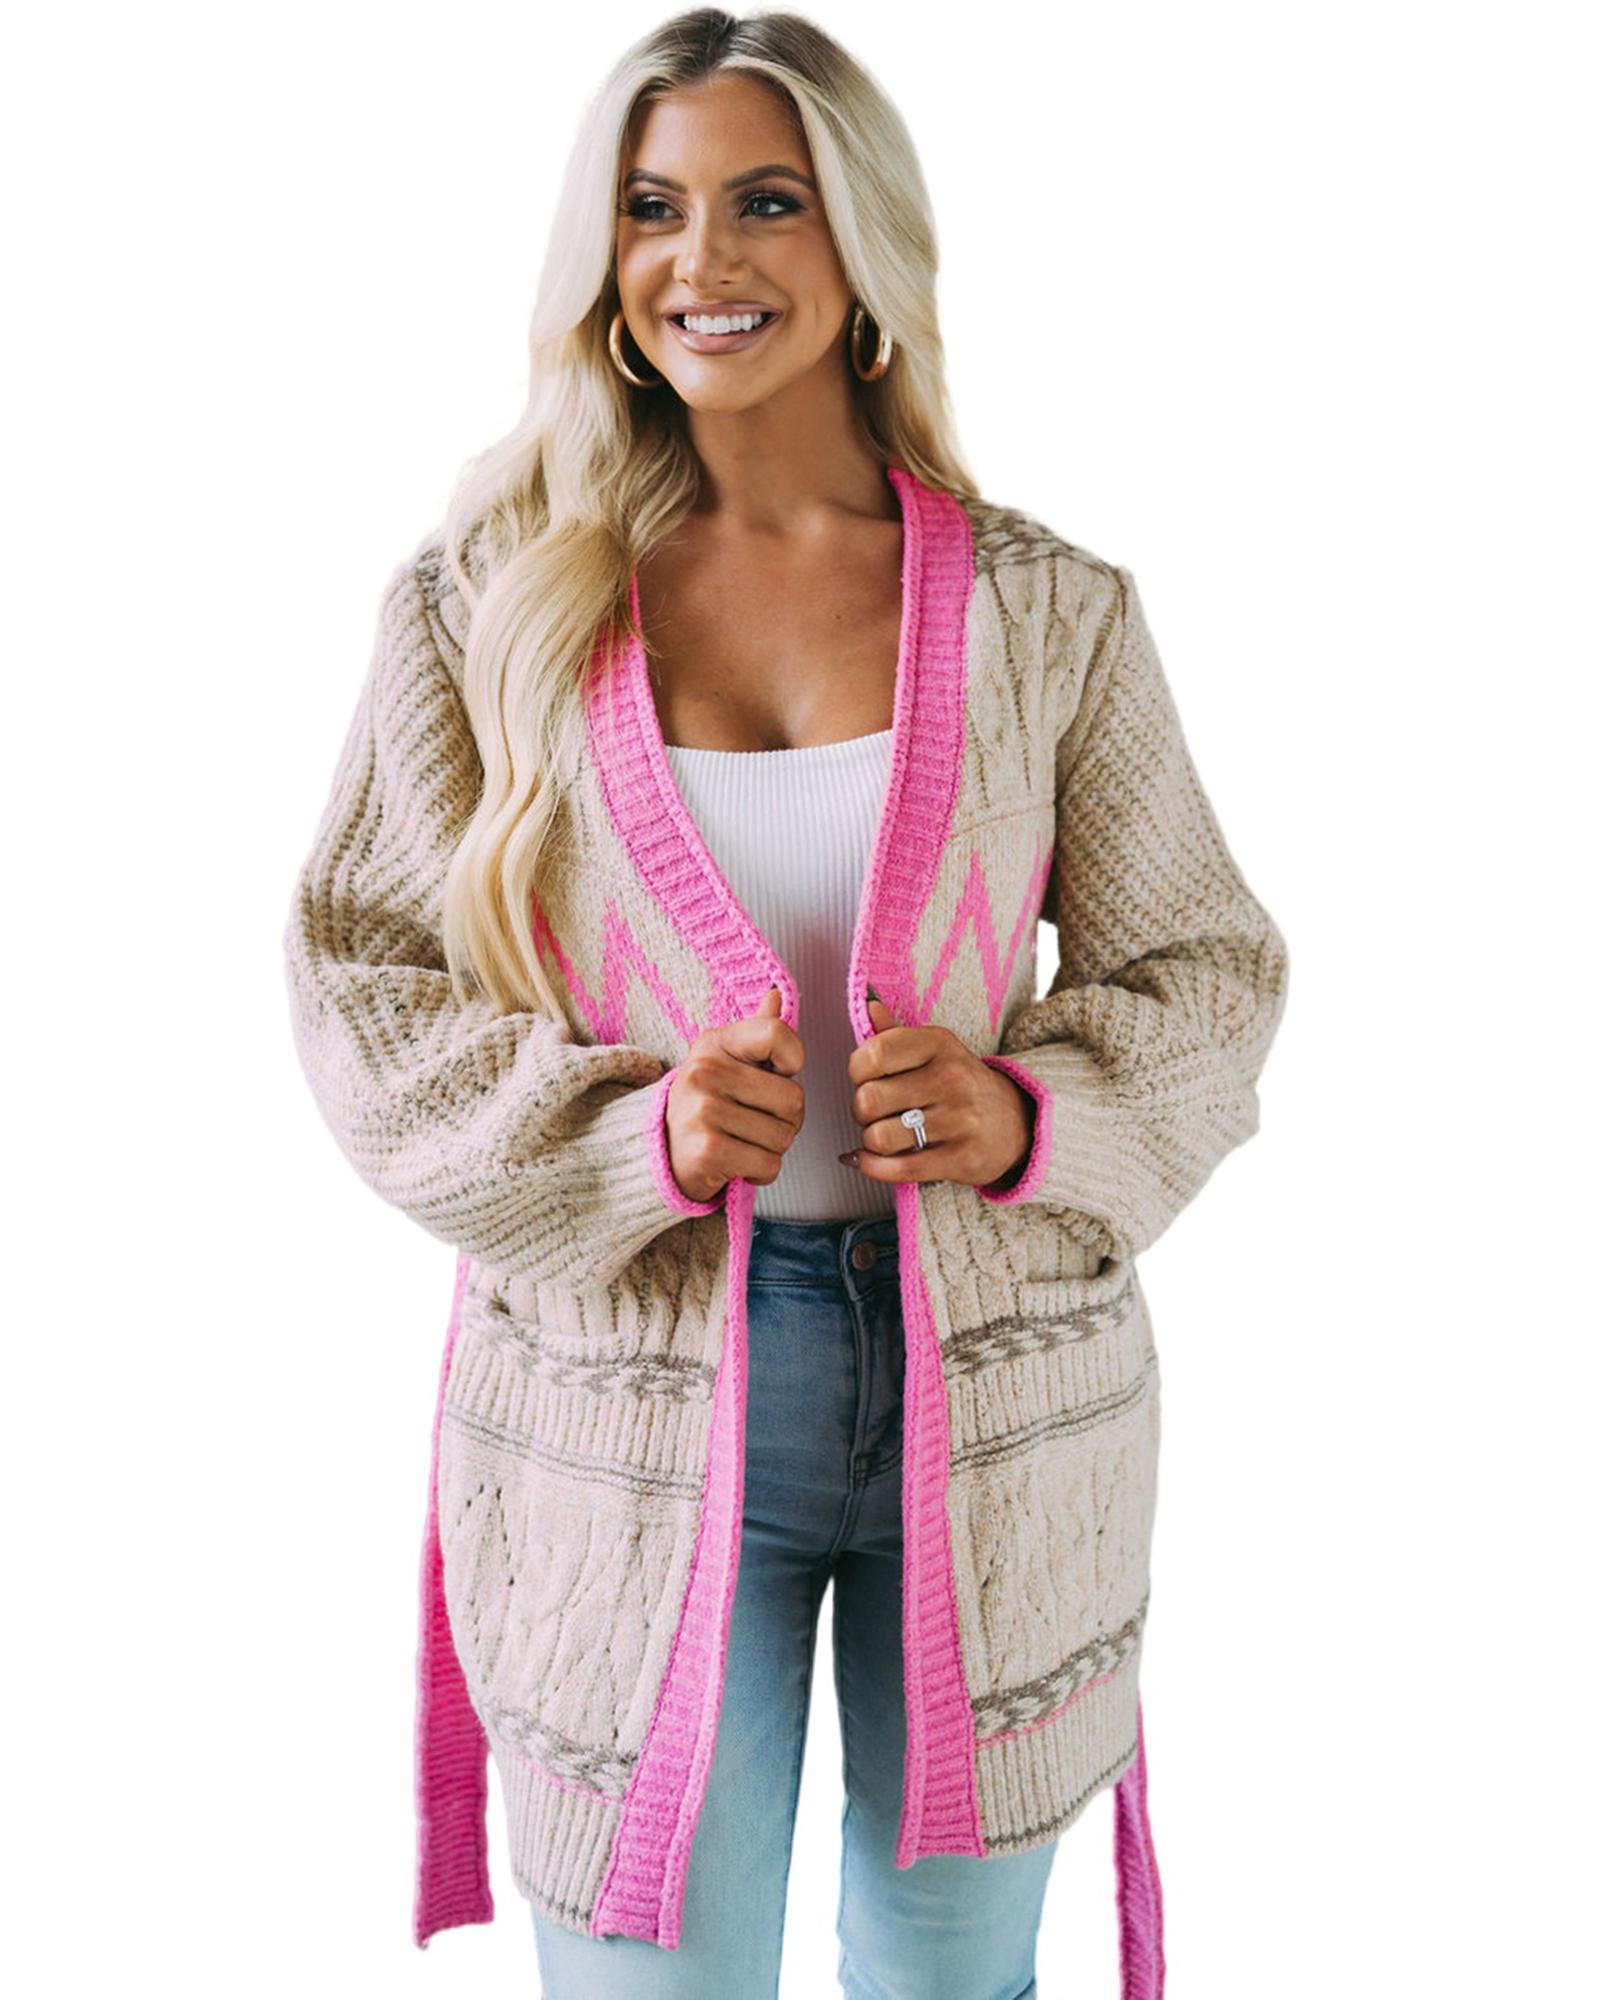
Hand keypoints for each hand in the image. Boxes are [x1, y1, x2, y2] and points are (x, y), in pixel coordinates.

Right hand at [664, 985, 805, 1202]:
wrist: (662, 1155)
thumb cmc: (706, 1106)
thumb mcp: (726, 1062)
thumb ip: (757, 1031)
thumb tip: (776, 994)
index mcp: (714, 1043)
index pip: (778, 1033)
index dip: (793, 1060)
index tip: (777, 1075)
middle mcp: (705, 1071)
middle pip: (794, 1098)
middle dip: (786, 1119)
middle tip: (756, 1122)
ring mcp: (704, 1110)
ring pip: (784, 1135)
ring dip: (772, 1148)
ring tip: (743, 1141)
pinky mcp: (708, 1150)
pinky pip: (769, 1164)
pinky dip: (761, 1172)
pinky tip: (738, 1163)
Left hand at [838, 992, 1034, 1189]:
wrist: (1018, 1122)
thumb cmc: (961, 1085)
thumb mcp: (934, 1051)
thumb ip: (894, 1033)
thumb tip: (868, 1006)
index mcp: (939, 1044)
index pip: (873, 1054)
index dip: (857, 1072)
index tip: (867, 1078)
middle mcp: (951, 1078)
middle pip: (869, 1100)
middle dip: (862, 1111)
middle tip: (877, 1112)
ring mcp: (960, 1120)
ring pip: (879, 1137)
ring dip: (872, 1142)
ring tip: (885, 1135)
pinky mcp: (963, 1159)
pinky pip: (899, 1169)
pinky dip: (873, 1167)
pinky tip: (869, 1160)